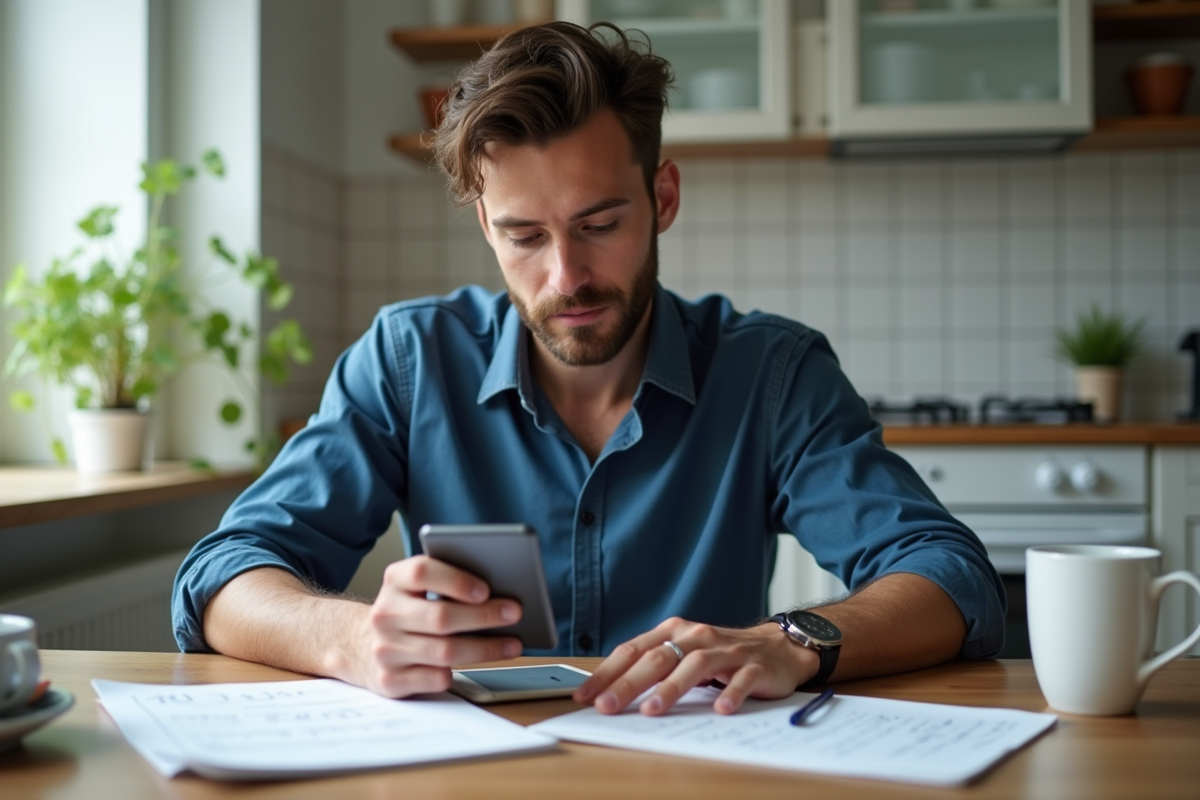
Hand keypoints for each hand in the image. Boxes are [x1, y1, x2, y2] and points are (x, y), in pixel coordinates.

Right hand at [355, 555, 523, 697]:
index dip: (456, 580)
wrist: (360, 647)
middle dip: (484, 616)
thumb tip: (500, 592)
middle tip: (515, 613)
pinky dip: (458, 672)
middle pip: (440, 616)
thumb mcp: (417, 589)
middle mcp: (385, 614)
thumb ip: (448, 583)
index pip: (421, 572)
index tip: (485, 589)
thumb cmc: (408, 612)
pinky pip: (434, 678)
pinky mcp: (390, 680)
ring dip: (485, 649)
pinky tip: (475, 666)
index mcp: (394, 581)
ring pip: (444, 651)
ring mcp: (385, 649)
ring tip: (512, 644)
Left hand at [573, 617, 818, 715]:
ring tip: (652, 710)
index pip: (633, 650)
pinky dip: (730, 692)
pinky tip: (719, 709)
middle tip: (607, 706)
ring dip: (671, 688)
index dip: (607, 673)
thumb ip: (654, 668)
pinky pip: (741, 679)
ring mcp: (727, 650)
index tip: (585, 696)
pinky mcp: (755, 666)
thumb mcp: (683, 654)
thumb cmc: (721, 655)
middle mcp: (697, 636)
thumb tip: (611, 693)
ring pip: (695, 665)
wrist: (777, 647)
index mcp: (674, 632)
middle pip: (658, 658)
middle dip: (629, 683)